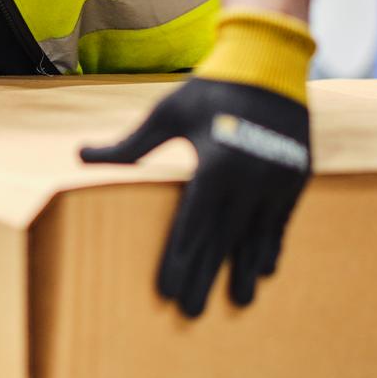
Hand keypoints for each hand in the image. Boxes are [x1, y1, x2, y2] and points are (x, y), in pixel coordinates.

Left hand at [80, 78, 309, 317]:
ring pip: (255, 236)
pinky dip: (271, 245)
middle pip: (221, 239)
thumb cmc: (209, 89)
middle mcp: (248, 179)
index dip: (178, 261)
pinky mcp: (295, 177)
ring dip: (245, 271)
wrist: (268, 63)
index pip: (191, 226)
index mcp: (214, 165)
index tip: (167, 292)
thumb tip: (81, 156)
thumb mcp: (166, 113)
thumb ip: (129, 145)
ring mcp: (275, 180)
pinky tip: (265, 269)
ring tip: (239, 303)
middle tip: (191, 313)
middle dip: (205, 277)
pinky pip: (281, 221)